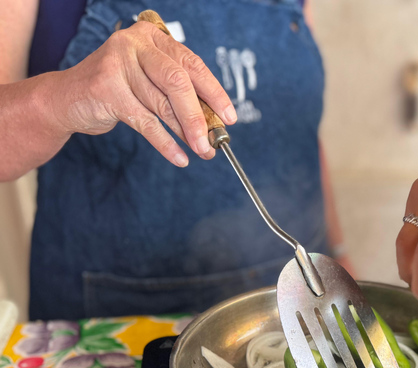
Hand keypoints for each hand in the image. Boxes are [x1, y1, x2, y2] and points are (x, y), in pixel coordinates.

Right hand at [53, 20, 235, 165]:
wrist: (66, 99)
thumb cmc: (117, 90)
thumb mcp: (150, 81)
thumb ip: (178, 92)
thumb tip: (214, 121)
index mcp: (152, 38)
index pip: (192, 64)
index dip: (214, 92)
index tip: (229, 117)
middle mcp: (134, 44)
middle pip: (178, 81)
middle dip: (200, 115)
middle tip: (214, 141)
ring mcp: (117, 64)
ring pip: (162, 104)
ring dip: (185, 133)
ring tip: (201, 150)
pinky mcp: (105, 89)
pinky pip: (145, 122)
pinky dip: (166, 144)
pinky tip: (180, 157)